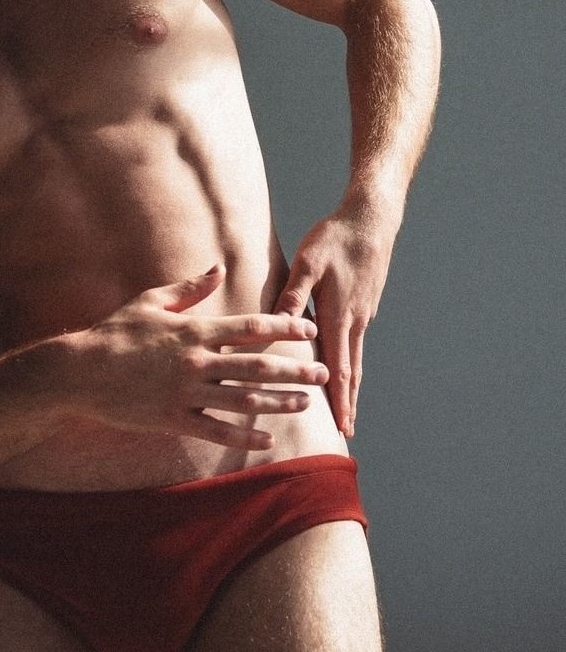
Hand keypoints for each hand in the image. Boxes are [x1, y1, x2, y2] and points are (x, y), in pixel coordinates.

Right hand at [64, 264, 327, 450]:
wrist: (79, 371)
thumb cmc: (115, 332)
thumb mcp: (151, 301)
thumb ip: (190, 287)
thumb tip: (219, 268)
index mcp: (194, 330)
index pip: (251, 328)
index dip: (285, 327)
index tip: (309, 329)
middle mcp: (196, 362)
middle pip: (257, 365)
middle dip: (294, 369)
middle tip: (323, 372)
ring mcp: (185, 393)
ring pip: (243, 399)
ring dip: (279, 402)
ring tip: (306, 404)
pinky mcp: (173, 419)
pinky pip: (216, 430)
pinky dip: (244, 436)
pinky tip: (267, 439)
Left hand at [273, 204, 393, 436]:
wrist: (372, 219)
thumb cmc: (335, 238)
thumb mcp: (308, 261)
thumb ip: (292, 294)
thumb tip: (278, 325)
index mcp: (338, 315)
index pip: (338, 367)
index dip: (338, 398)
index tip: (341, 426)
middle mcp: (354, 321)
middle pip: (351, 371)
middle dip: (348, 402)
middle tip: (347, 431)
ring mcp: (362, 314)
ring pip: (355, 357)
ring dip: (351, 386)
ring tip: (347, 409)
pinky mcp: (363, 305)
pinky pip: (356, 342)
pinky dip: (351, 362)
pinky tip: (344, 367)